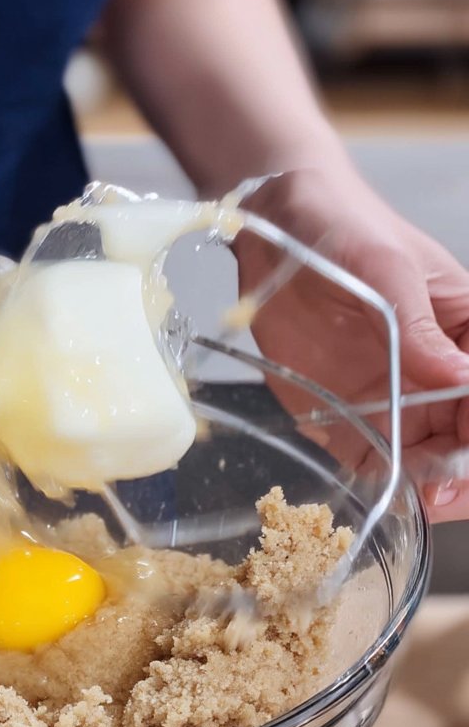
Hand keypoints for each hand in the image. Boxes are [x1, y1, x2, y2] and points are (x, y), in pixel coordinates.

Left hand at [234, 166, 468, 521]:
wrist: (278, 227)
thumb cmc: (346, 228)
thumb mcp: (389, 269)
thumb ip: (419, 327)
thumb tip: (463, 378)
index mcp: (467, 335)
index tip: (467, 450)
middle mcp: (437, 375)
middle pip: (467, 440)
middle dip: (465, 471)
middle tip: (445, 490)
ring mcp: (395, 398)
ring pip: (432, 461)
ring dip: (434, 486)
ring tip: (424, 499)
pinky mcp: (347, 414)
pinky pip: (375, 461)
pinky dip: (386, 483)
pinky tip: (387, 493)